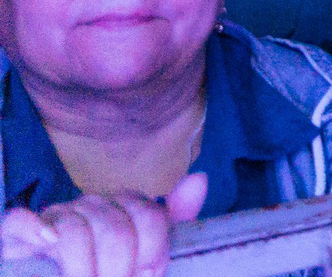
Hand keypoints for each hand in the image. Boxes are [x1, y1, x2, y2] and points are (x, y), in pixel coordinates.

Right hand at [1, 178, 206, 276]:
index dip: (153, 250)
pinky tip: (48, 243)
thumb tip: (198, 179)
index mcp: (125, 207)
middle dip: (120, 267)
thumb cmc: (108, 267)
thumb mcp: (143, 252)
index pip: (149, 215)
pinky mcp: (18, 231)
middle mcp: (92, 205)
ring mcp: (55, 216)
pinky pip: (21, 221)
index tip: (150, 276)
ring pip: (75, 231)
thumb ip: (171, 222)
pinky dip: (34, 230)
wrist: (58, 275)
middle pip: (115, 227)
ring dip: (84, 269)